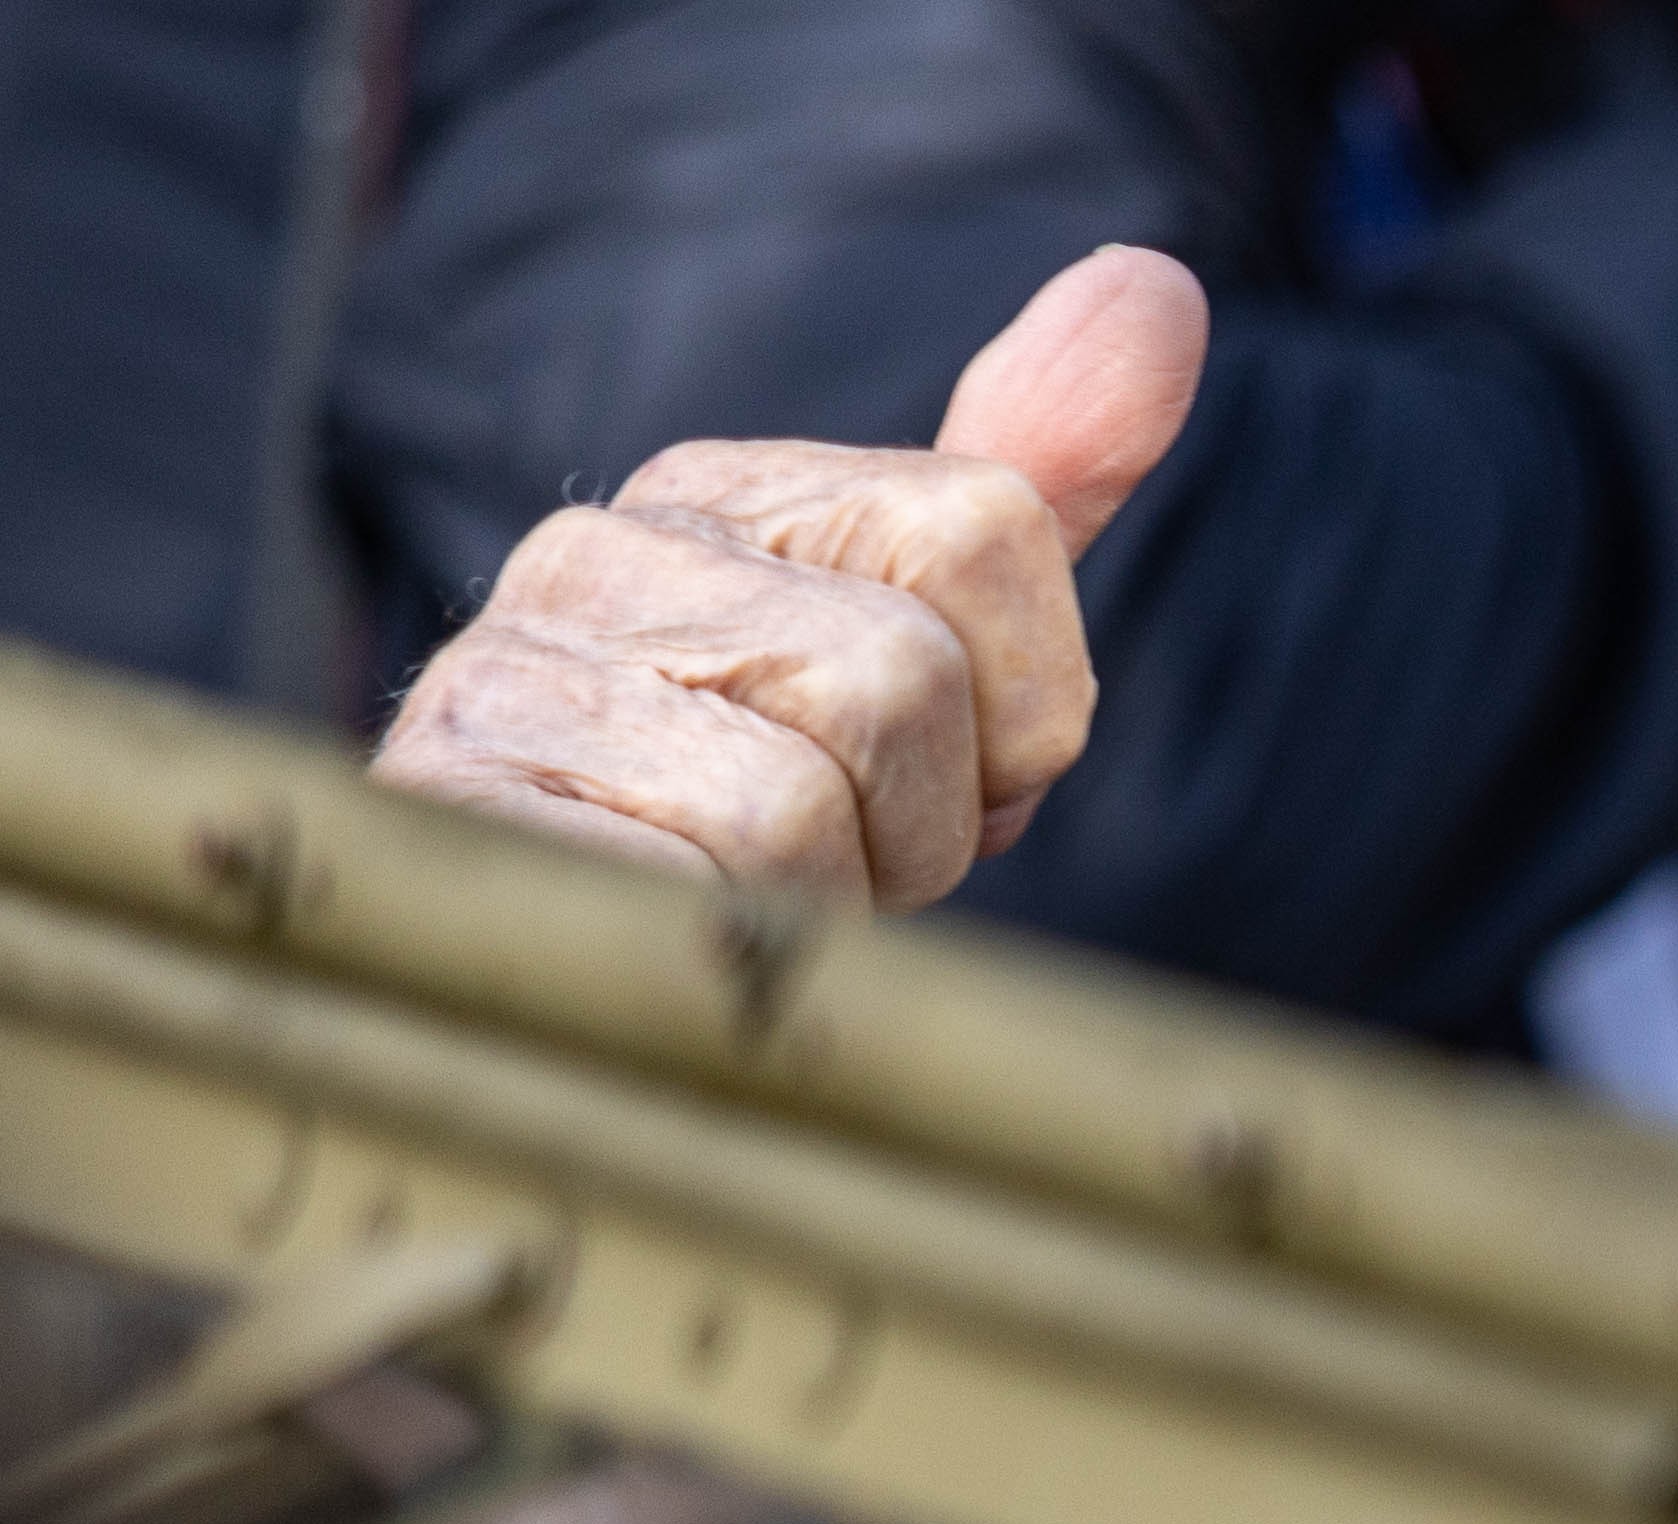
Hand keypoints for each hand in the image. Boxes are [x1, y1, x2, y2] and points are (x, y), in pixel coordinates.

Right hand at [368, 245, 1207, 910]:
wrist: (574, 1010)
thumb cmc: (771, 851)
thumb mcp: (941, 665)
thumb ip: (1036, 490)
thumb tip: (1159, 286)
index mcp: (722, 497)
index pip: (985, 524)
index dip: (1015, 714)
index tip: (923, 777)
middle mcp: (591, 559)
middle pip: (903, 677)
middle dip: (914, 833)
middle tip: (826, 869)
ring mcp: (496, 685)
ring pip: (799, 808)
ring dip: (816, 916)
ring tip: (732, 918)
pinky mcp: (447, 830)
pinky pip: (689, 897)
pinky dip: (716, 966)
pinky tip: (657, 953)